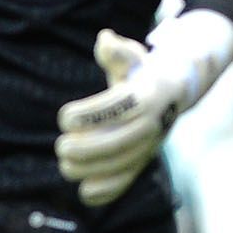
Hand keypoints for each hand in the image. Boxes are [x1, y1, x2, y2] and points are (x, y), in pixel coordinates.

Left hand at [55, 29, 185, 205]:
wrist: (172, 93)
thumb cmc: (141, 72)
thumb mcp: (132, 56)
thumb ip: (116, 52)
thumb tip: (104, 40)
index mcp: (147, 95)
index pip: (121, 107)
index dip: (92, 115)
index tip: (64, 117)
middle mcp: (153, 123)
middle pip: (123, 141)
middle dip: (88, 148)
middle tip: (60, 148)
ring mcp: (149, 145)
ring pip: (124, 164)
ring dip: (92, 170)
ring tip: (65, 165)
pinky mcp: (143, 161)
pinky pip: (129, 181)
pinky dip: (107, 191)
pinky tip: (83, 193)